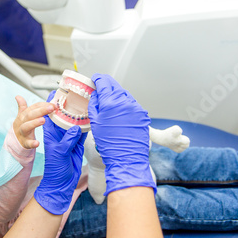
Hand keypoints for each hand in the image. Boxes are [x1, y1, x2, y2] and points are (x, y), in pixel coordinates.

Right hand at [13, 95, 54, 148]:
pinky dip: (32, 143)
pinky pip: (28, 143)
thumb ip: (22, 107)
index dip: (42, 105)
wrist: (15, 142)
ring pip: (26, 127)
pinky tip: (37, 143)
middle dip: (40, 111)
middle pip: (30, 115)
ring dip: (34, 123)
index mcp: (23, 116)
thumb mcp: (21, 117)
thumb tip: (18, 96)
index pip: (32, 108)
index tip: (53, 104)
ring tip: (43, 120)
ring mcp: (22, 133)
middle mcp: (22, 123)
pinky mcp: (24, 143)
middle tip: (51, 108)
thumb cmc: (21, 127)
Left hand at [34, 91, 86, 213]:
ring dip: (79, 113)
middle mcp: (60, 133)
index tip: (58, 90)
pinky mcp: (78, 143)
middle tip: (77, 93)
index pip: (49, 114)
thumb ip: (67, 140)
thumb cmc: (55, 169)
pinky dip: (87, 124)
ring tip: (86, 101)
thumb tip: (74, 128)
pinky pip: (83, 130)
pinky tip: (92, 116)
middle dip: (69, 104)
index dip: (52, 102)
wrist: (62, 183)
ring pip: (74, 121)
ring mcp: (69, 137)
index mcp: (51, 133)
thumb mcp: (59, 153)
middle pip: (64, 114)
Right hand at [88, 74, 154, 194]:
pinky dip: (125, 105)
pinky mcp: (143, 114)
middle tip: (100, 88)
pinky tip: (119, 113)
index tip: (95, 79)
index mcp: (111, 102)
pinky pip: (132, 104)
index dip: (98, 79)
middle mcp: (125, 101)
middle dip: (107, 85)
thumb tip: (96, 94)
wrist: (127, 158)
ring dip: (117, 95)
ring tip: (109, 102)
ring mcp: (136, 107)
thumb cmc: (108, 143)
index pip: (104, 82)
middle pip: (115, 86)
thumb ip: (94, 105)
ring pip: (124, 95)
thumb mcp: (95, 123)